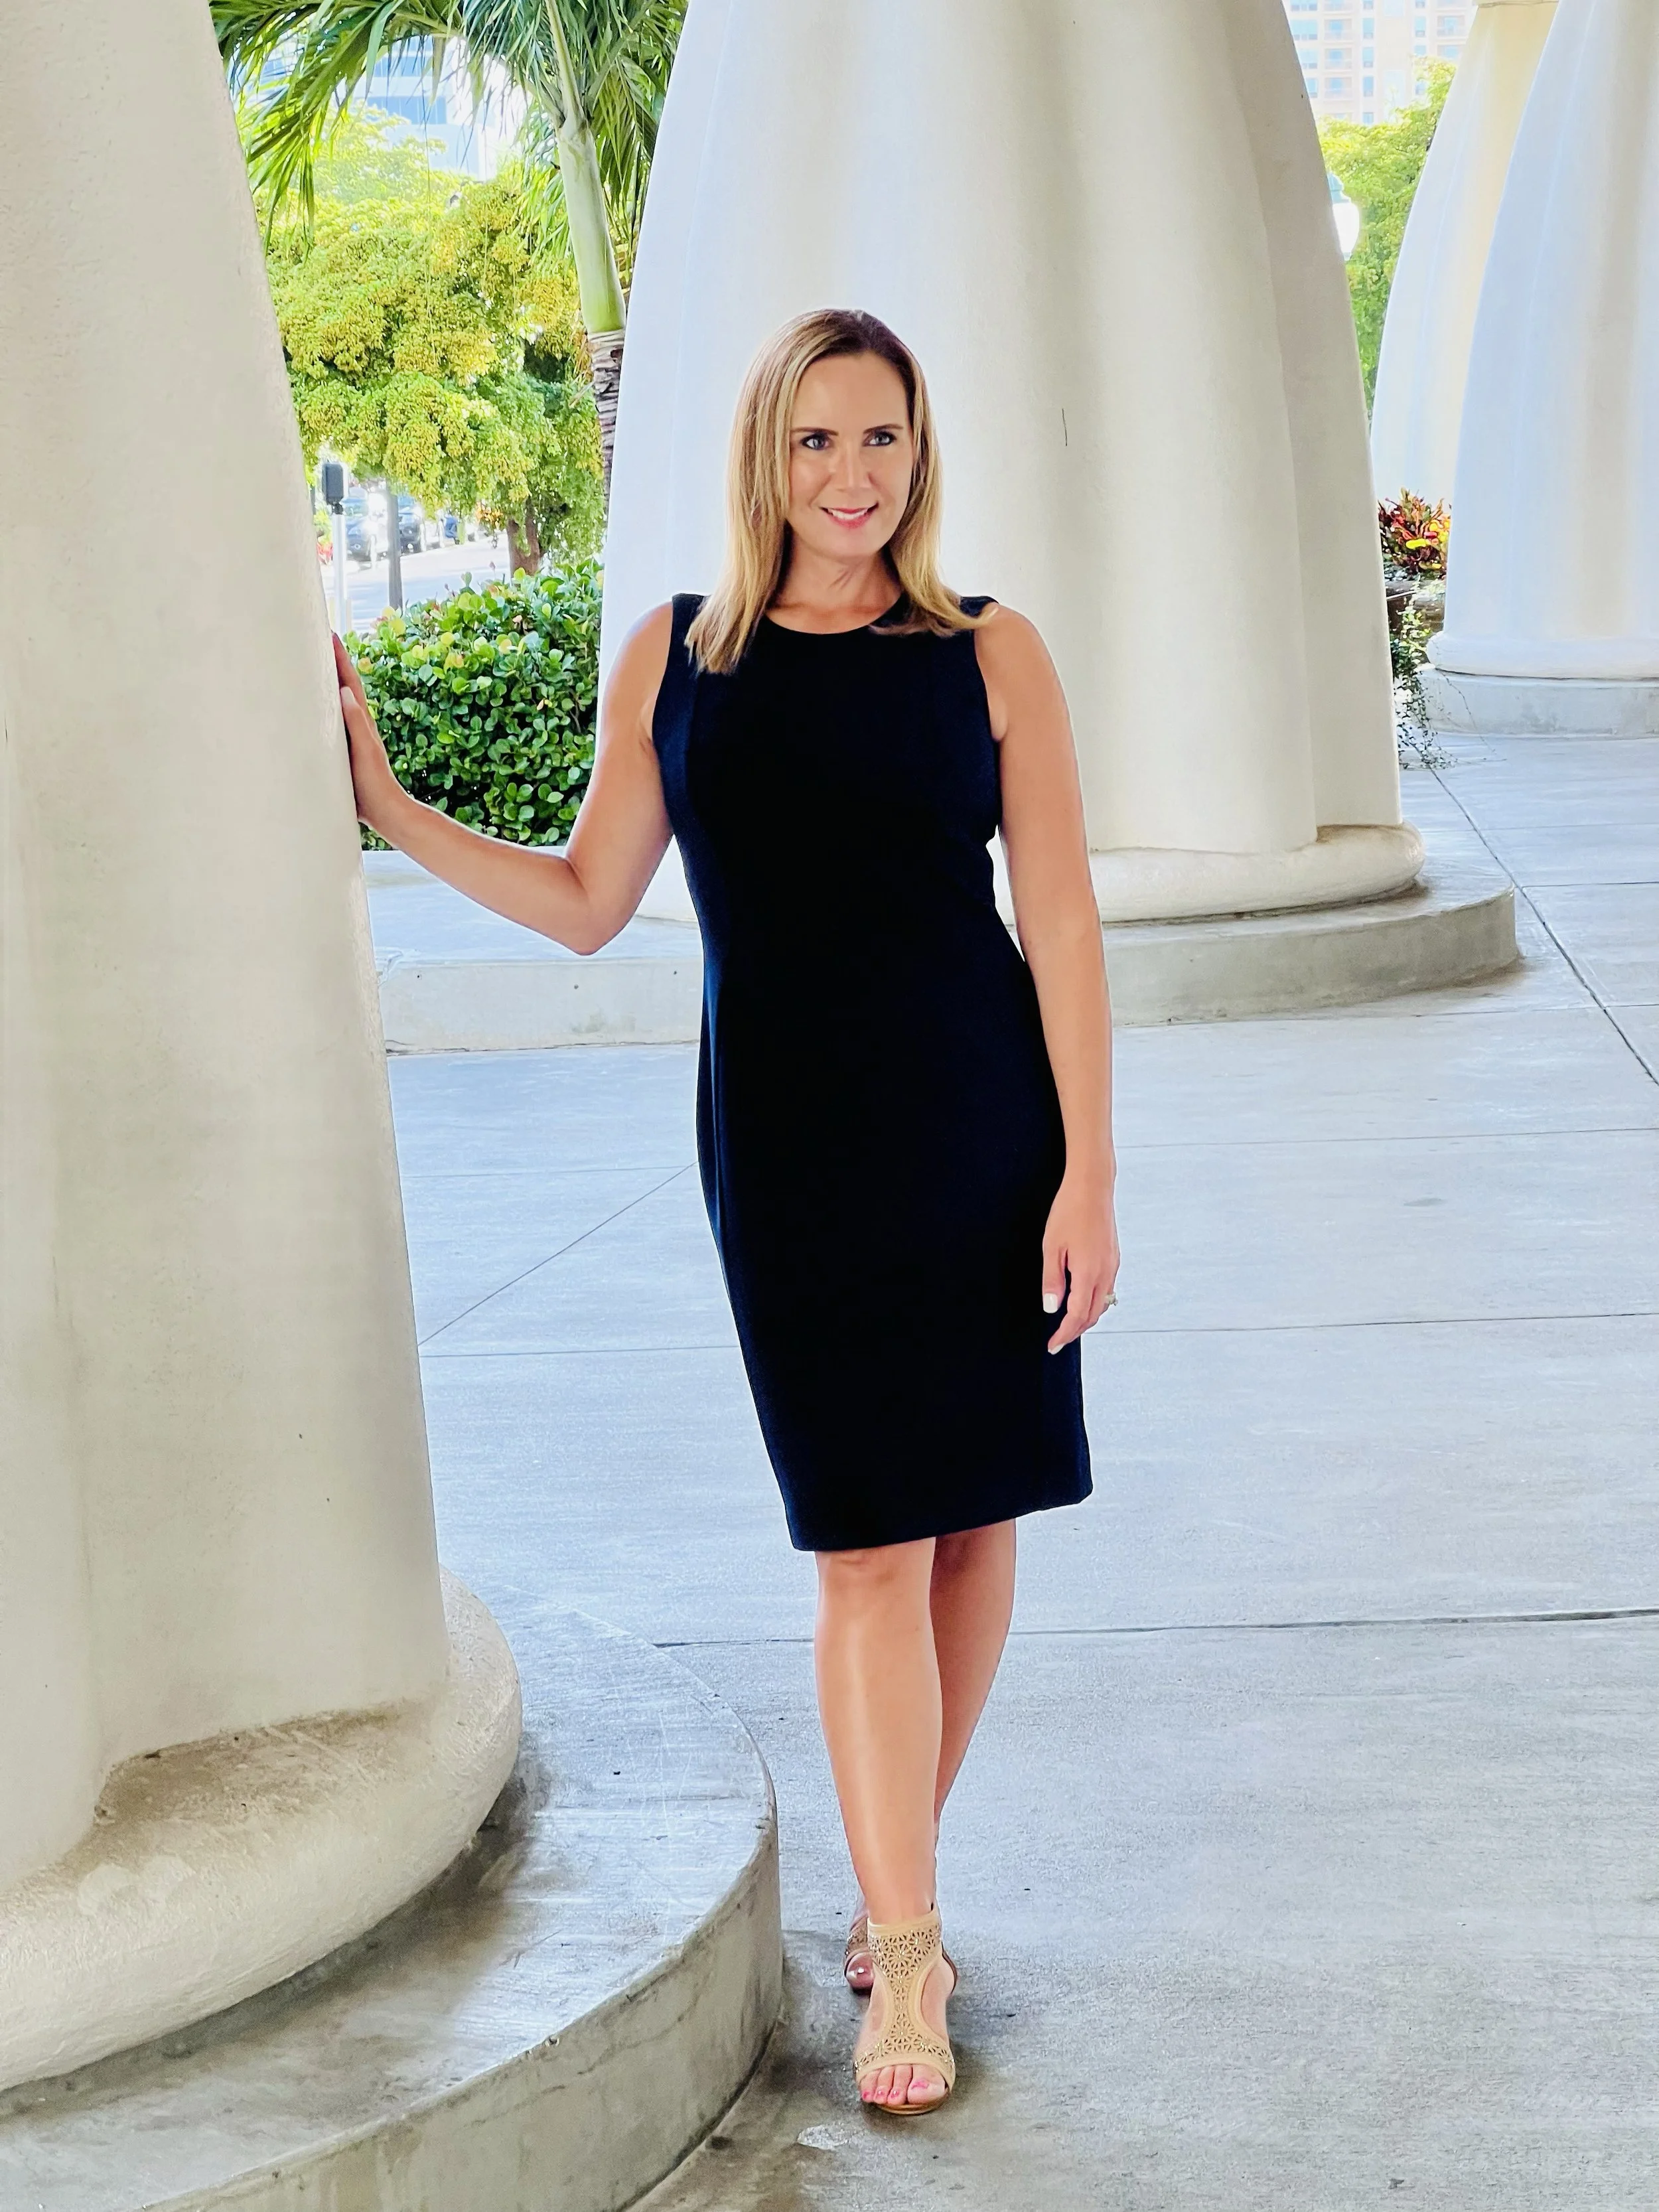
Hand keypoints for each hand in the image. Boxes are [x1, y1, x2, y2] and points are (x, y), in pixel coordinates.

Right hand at [333, 633, 400, 833]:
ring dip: (325, 684)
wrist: (386, 812)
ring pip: (335, 703)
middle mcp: (357, 725)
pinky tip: (313, 713)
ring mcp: (351, 738)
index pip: (348, 681)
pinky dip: (321, 710)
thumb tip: (346, 691)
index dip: (339, 657)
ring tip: (309, 667)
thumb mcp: (364, 751)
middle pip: (342, 686)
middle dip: (330, 662)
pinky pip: (330, 723)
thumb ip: (356, 723)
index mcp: (361, 721)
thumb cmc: (374, 784)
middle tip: (315, 639)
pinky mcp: (345, 752)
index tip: (327, 633)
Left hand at [1041, 1168, 1119, 1352]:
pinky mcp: (1114, 1258)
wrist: (1092, 1187)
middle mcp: (1105, 1273)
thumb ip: (1052, 1281)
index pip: (1077, 1316)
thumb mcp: (1052, 1247)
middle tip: (1057, 1340)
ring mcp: (1112, 1266)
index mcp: (1088, 1273)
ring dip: (1085, 1319)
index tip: (1052, 1345)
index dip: (1064, 1335)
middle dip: (1075, 1331)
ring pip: (1102, 1304)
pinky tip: (1082, 1301)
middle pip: (1092, 1315)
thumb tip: (1051, 1309)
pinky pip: (1106, 1290)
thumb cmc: (1069, 1212)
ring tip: (1067, 1325)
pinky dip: (1094, 1303)